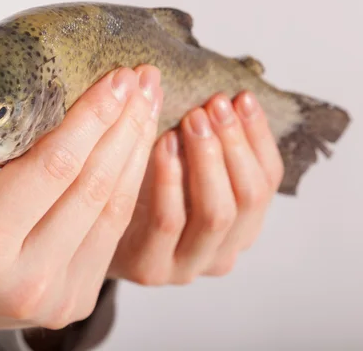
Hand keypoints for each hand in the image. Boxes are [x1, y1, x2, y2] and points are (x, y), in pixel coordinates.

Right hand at [0, 66, 162, 349]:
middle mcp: (26, 279)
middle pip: (94, 187)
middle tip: (145, 81)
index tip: (119, 77)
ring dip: (136, 153)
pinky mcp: (74, 301)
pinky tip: (135, 152)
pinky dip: (128, 188)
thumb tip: (52, 84)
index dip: (94, 116)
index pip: (56, 165)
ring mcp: (56, 298)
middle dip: (126, 126)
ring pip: (114, 210)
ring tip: (148, 107)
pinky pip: (111, 234)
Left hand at [108, 91, 283, 283]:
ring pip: (216, 213)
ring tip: (193, 119)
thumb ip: (206, 140)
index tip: (242, 97)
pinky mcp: (152, 269)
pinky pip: (168, 220)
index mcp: (240, 227)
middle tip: (215, 104)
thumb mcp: (182, 167)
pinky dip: (170, 179)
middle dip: (235, 144)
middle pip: (249, 198)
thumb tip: (223, 92)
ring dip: (208, 159)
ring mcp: (189, 267)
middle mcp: (222, 252)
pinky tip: (163, 144)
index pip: (267, 180)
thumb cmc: (141, 194)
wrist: (94, 237)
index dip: (259, 136)